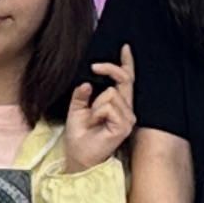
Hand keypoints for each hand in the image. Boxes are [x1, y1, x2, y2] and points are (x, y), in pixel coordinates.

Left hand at [62, 49, 137, 170]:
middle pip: (124, 79)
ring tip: (93, 119)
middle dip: (110, 69)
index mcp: (116, 104)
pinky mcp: (125, 125)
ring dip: (95, 104)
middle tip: (95, 67)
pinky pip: (108, 105)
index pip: (126, 80)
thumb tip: (87, 82)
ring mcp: (127, 117)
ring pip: (111, 93)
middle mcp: (126, 109)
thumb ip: (82, 94)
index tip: (125, 48)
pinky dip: (97, 111)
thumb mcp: (76, 109)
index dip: (127, 64)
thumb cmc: (79, 135)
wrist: (78, 154)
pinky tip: (96, 122)